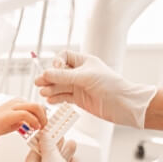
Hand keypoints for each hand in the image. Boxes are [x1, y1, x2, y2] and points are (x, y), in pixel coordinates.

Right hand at [0, 98, 46, 137]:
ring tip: (40, 128)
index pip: (37, 106)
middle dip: (44, 117)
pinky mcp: (10, 113)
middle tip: (43, 127)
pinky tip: (34, 128)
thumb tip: (36, 123)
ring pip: (35, 107)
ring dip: (41, 119)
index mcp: (19, 102)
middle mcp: (17, 102)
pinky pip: (27, 114)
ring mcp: (13, 106)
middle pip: (38, 105)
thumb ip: (25, 120)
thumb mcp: (15, 121)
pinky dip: (34, 121)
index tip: (43, 125)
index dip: (43, 116)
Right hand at [35, 50, 156, 128]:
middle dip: (48, 78)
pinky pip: (63, 97)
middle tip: (39, 83)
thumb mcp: (85, 77)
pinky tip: (50, 100)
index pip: (64, 57)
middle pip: (58, 73)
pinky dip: (56, 98)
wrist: (123, 105)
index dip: (57, 62)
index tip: (54, 69)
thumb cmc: (111, 86)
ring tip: (44, 93)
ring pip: (59, 86)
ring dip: (51, 89)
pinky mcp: (79, 99)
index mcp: (84, 62)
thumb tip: (46, 74)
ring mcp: (79, 87)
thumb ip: (64, 76)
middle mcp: (80, 73)